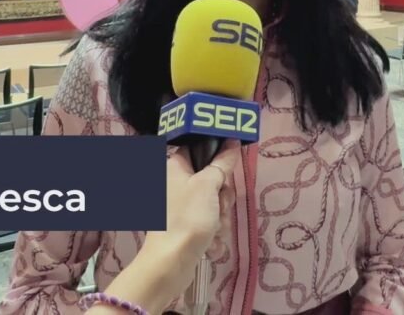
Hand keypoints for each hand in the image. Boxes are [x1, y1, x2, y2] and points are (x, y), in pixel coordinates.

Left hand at [100, 142, 238, 312]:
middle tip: (218, 206)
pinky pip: (209, 223)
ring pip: (214, 204)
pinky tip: (209, 244)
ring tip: (213, 230)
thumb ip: (222, 163)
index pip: (201, 151)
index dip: (218, 161)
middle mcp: (176, 184)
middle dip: (222, 197)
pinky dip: (213, 233)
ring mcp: (181, 207)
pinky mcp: (186, 227)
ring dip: (220, 218)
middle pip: (213, 180)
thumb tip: (232, 141)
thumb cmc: (188, 218)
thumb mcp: (208, 185)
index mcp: (176, 167)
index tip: (226, 173)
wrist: (171, 262)